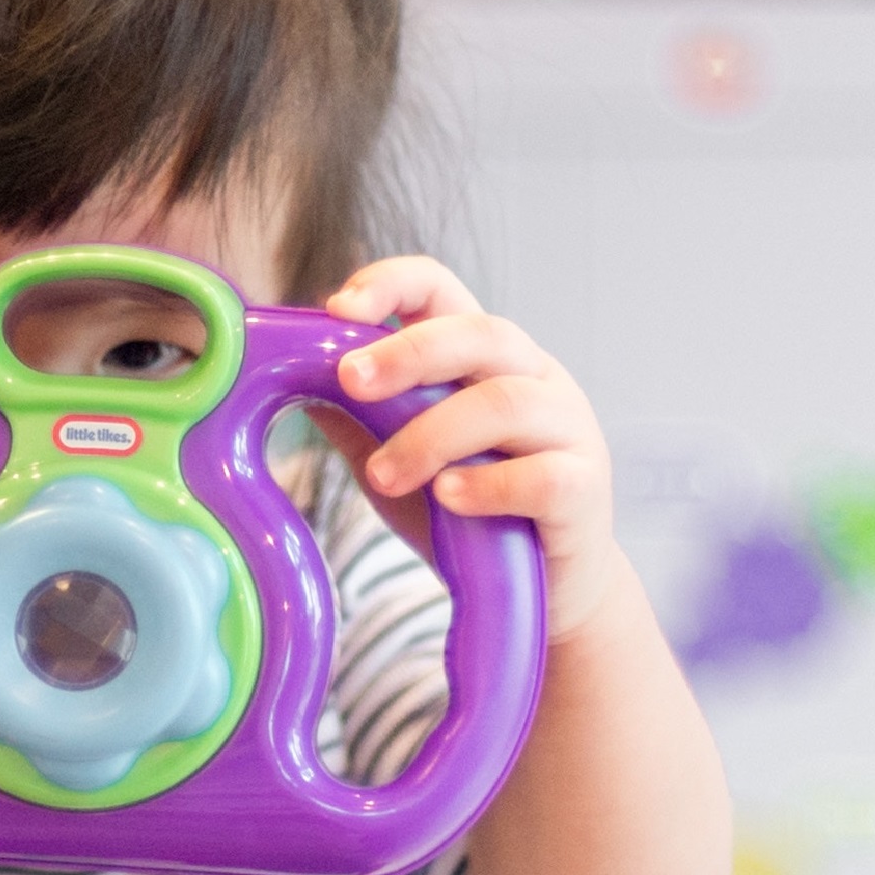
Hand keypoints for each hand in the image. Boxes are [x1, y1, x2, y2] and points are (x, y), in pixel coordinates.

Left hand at [321, 256, 629, 642]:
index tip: (338, 308)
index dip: (392, 283)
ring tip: (382, 475)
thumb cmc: (466, 514)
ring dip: (431, 435)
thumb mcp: (397, 461)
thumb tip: (287, 381)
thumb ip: (356, 420)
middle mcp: (533, 377)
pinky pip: (542, 476)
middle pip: (479, 333)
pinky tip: (448, 498)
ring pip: (504, 402)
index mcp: (482, 357)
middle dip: (408, 352)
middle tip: (349, 380)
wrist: (544, 590)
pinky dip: (487, 485)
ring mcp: (568, 428)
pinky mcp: (586, 489)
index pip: (442, 290)